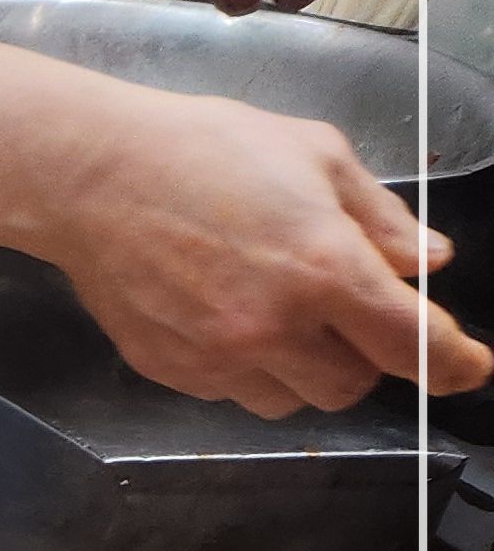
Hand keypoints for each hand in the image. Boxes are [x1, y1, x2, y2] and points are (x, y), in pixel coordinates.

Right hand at [30, 83, 489, 412]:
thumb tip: (426, 261)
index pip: (411, 343)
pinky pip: (232, 392)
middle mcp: (274, 328)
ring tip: (282, 318)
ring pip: (291, 400)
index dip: (453, 363)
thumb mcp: (317, 155)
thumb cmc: (207, 149)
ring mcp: (217, 357)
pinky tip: (229, 317)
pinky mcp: (172, 370)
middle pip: (351, 387)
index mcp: (324, 269)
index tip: (470, 370)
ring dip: (305, 370)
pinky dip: (249, 368)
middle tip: (345, 314)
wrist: (94, 180)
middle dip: (363, 358)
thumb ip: (380, 218)